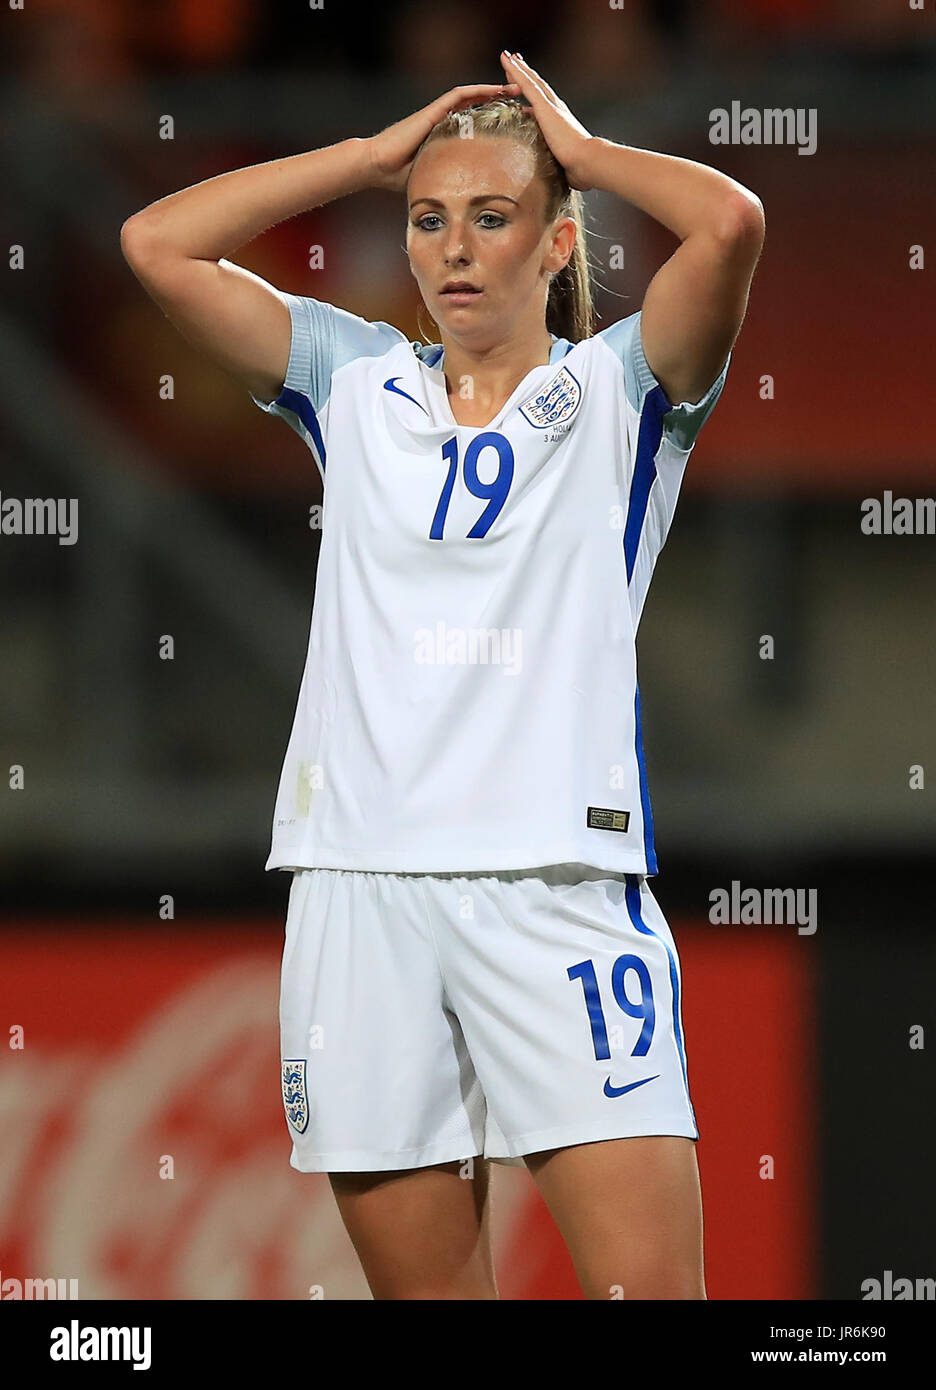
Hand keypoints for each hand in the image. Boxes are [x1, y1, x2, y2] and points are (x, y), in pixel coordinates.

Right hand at [366, 83, 520, 192]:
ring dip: (496, 91)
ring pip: (474, 96)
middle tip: (527, 103)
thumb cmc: (401, 176)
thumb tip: (468, 208)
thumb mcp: (436, 180)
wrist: (378, 165)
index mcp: (449, 135)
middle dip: (503, 103)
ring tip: (518, 90)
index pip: (479, 123)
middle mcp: (447, 120)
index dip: (499, 122)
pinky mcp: (434, 110)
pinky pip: (459, 95)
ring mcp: (440, 113)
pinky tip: (495, 88)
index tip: (520, 124)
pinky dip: (478, 90)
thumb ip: (451, 184)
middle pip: (480, 106)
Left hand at [499, 52, 595, 191]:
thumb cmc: (579, 169)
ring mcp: (551, 106)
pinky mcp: (544, 106)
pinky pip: (526, 84)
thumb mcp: (563, 164)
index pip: (543, 104)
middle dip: (526, 75)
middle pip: (538, 87)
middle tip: (516, 61)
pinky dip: (516, 71)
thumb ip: (556, 164)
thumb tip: (555, 177)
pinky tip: (507, 60)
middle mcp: (556, 109)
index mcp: (560, 122)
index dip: (534, 94)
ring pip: (530, 81)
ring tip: (507, 56)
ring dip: (518, 68)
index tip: (525, 87)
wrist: (587, 161)